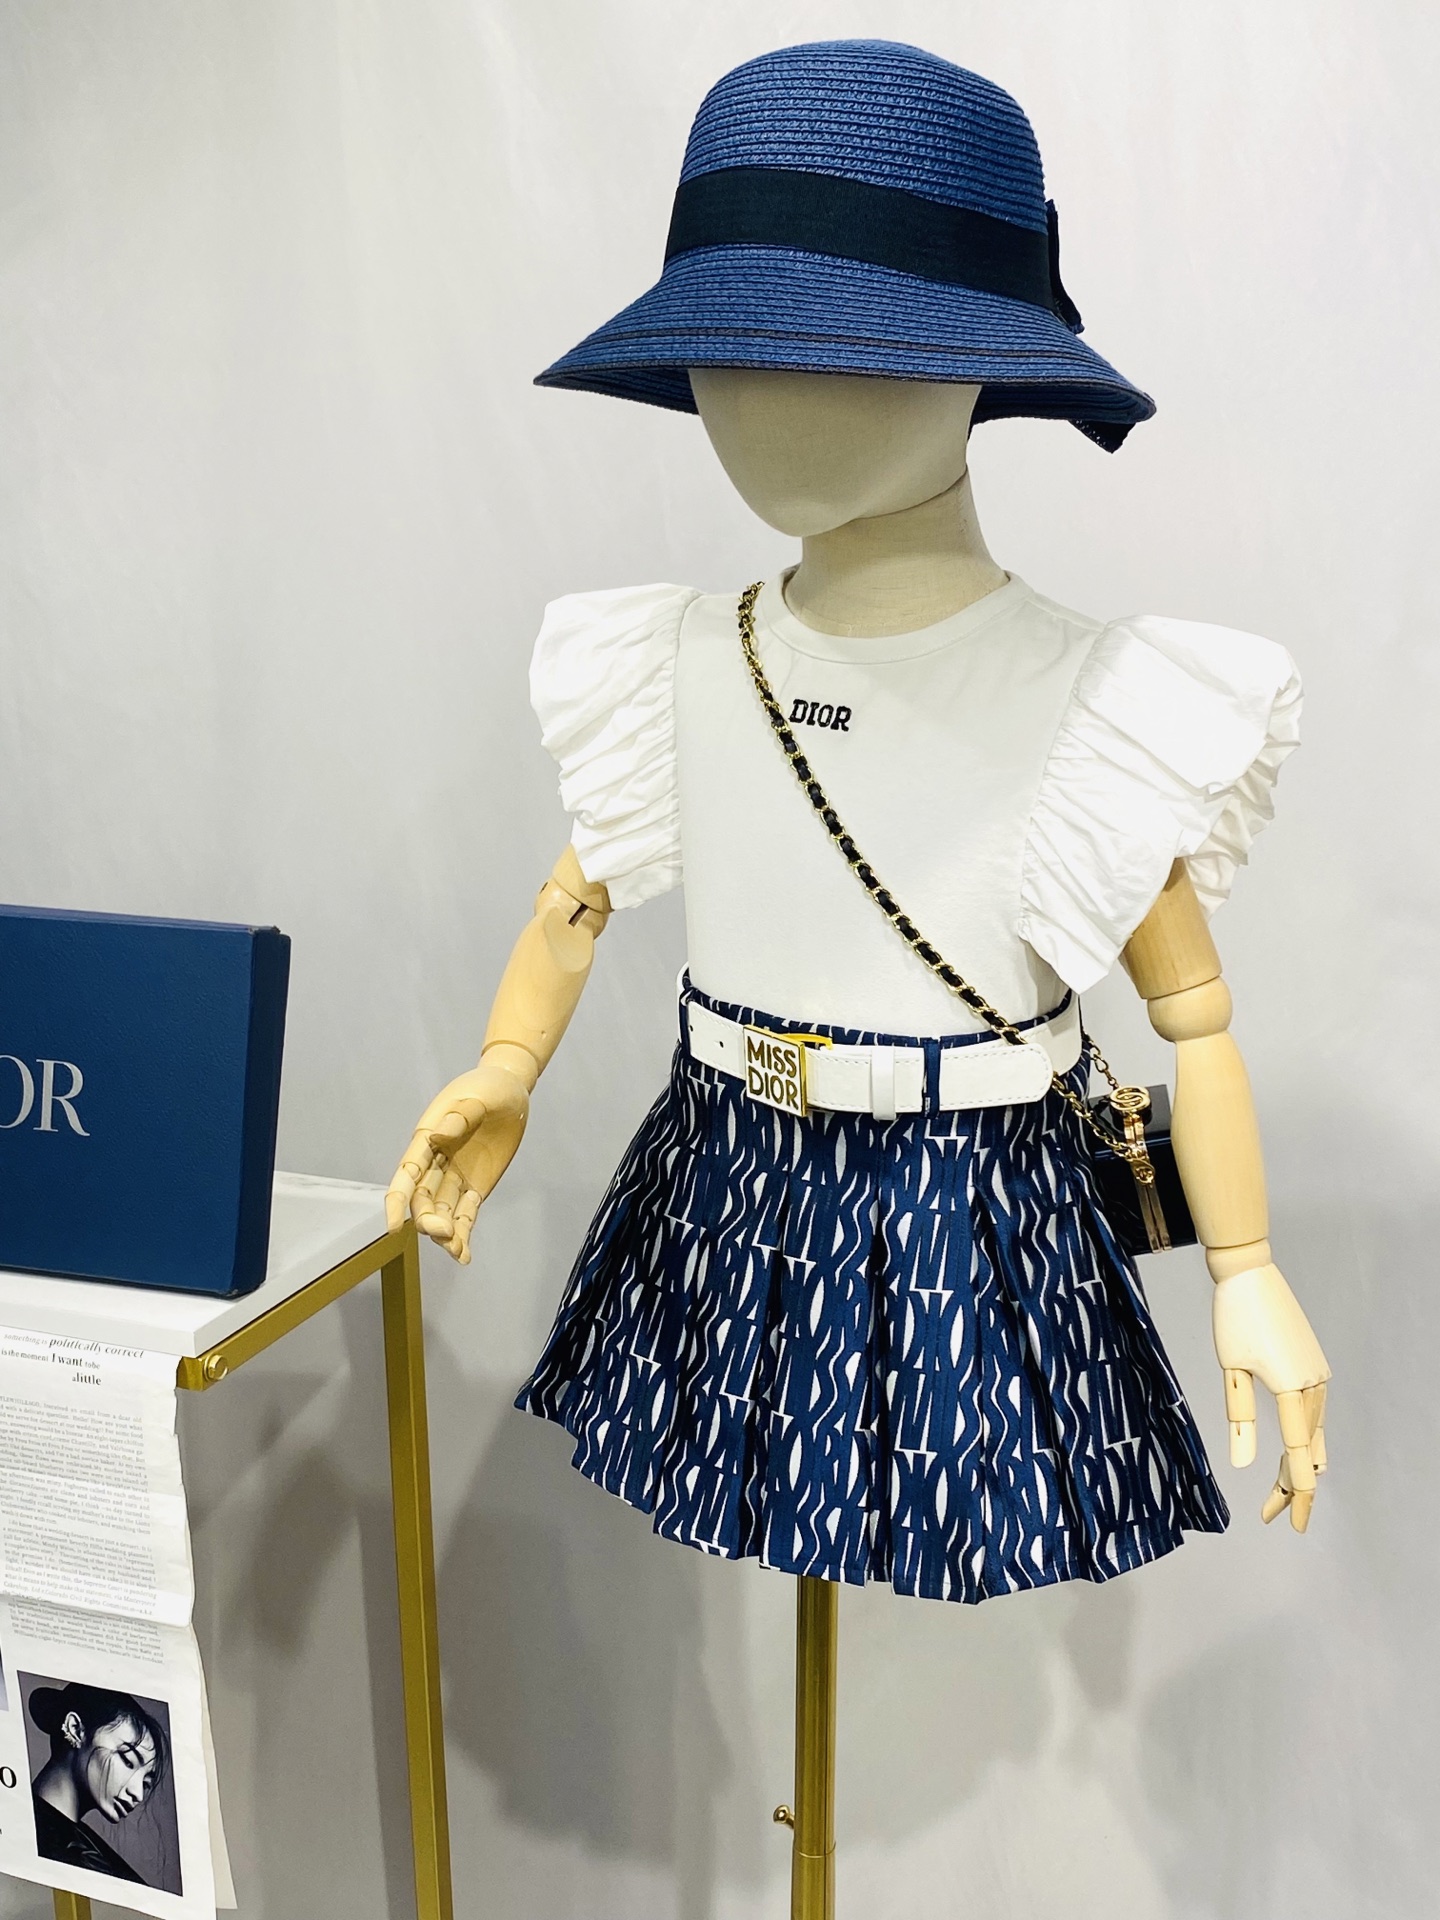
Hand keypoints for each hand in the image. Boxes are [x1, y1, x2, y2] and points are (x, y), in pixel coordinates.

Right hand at [384, 1055, 531, 1263]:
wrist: (510, 1091)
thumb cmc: (488, 1089)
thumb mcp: (477, 1097)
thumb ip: (460, 1116)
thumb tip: (437, 1135)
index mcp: (427, 1139)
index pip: (406, 1174)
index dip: (396, 1201)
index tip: (392, 1227)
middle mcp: (435, 1162)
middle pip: (423, 1199)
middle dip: (428, 1220)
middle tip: (445, 1235)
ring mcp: (454, 1177)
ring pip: (442, 1211)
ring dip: (446, 1233)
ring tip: (458, 1251)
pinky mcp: (474, 1187)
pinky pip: (465, 1214)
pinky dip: (463, 1233)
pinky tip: (464, 1255)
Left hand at [1211, 1263, 1330, 1531]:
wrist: (1249, 1273)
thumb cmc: (1233, 1317)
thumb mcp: (1229, 1369)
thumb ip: (1240, 1417)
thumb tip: (1243, 1464)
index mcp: (1291, 1388)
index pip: (1299, 1455)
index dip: (1296, 1493)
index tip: (1292, 1524)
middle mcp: (1314, 1385)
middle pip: (1309, 1451)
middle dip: (1292, 1486)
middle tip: (1271, 1516)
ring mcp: (1318, 1375)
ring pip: (1315, 1434)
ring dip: (1299, 1464)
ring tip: (1278, 1494)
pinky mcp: (1314, 1366)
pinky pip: (1316, 1414)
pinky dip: (1308, 1439)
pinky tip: (1302, 1455)